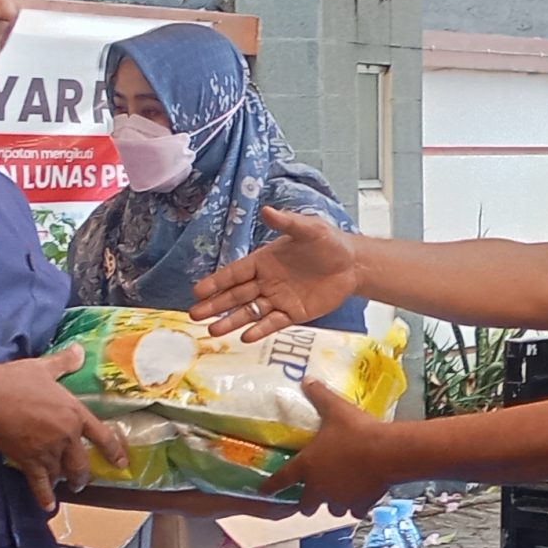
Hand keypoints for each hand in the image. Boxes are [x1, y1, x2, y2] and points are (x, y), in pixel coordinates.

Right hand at [0, 343, 128, 511]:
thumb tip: (79, 350)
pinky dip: (44, 497)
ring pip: (61, 473)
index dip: (114, 451)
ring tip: (65, 487)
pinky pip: (39, 484)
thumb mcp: (44, 368)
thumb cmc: (16, 380)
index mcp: (74, 414)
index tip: (122, 463)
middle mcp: (66, 436)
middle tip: (82, 481)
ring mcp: (48, 451)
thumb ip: (64, 363)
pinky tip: (48, 507)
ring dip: (64, 482)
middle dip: (82, 474)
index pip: (101, 436)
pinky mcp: (28, 462)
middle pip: (80, 463)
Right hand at [190, 209, 358, 338]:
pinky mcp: (294, 313)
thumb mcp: (309, 229)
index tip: (198, 291)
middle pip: (236, 295)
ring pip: (250, 312)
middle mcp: (266, 281)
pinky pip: (273, 323)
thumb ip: (287, 223)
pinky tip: (245, 336)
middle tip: (194, 315)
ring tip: (212, 330)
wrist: (353, 264)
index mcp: (264, 260)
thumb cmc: (329, 243)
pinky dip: (260, 330)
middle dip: (215, 305)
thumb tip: (266, 210)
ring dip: (231, 321)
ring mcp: (278, 299)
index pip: (235, 273)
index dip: (216, 282)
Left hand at [270, 381, 393, 514]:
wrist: (386, 452)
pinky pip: (355, 510)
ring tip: (339, 494)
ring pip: (331, 509)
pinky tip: (361, 497)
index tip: (264, 492)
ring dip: (332, 503)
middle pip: (306, 505)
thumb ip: (318, 395)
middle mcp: (319, 487)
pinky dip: (356, 505)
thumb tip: (306, 379)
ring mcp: (340, 498)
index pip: (282, 479)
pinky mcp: (360, 504)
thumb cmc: (356, 431)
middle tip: (310, 496)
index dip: (270, 486)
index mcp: (307, 466)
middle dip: (307, 502)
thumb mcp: (335, 408)